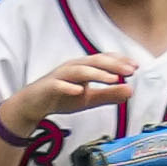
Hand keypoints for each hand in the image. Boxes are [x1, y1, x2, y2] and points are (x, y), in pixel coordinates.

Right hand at [5, 52, 133, 134]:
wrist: (30, 106)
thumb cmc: (60, 98)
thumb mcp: (88, 99)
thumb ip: (109, 95)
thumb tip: (131, 91)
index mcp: (83, 67)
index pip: (104, 59)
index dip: (120, 61)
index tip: (136, 67)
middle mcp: (72, 67)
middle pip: (94, 61)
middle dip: (113, 65)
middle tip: (130, 71)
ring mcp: (59, 76)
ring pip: (79, 71)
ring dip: (97, 74)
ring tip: (112, 79)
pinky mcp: (47, 87)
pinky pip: (58, 85)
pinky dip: (69, 87)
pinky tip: (80, 91)